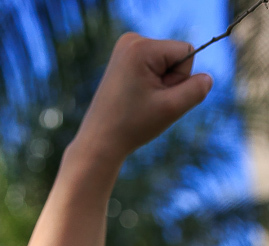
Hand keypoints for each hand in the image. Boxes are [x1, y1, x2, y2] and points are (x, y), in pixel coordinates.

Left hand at [73, 33, 213, 168]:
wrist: (99, 143)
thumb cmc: (133, 126)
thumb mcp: (172, 109)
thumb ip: (197, 90)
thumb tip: (207, 78)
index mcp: (141, 47)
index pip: (186, 52)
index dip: (180, 79)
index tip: (156, 97)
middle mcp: (130, 40)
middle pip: (175, 56)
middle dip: (168, 82)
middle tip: (144, 103)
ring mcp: (124, 49)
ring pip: (165, 64)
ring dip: (159, 86)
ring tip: (138, 102)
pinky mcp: (123, 60)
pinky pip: (153, 68)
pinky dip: (150, 85)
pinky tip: (134, 98)